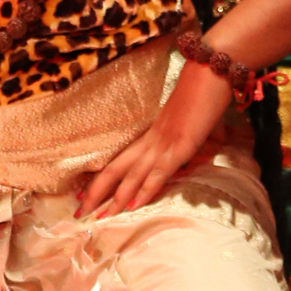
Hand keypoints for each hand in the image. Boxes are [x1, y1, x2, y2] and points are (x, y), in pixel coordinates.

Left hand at [75, 57, 232, 217]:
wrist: (210, 71)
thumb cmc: (204, 92)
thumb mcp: (192, 120)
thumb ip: (189, 137)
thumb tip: (200, 146)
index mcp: (152, 133)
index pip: (120, 159)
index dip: (102, 178)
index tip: (84, 193)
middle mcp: (151, 139)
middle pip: (115, 169)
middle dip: (96, 193)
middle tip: (79, 212)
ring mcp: (163, 143)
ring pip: (131, 176)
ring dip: (115, 199)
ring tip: (100, 219)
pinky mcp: (179, 147)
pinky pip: (158, 173)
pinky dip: (145, 192)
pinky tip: (132, 208)